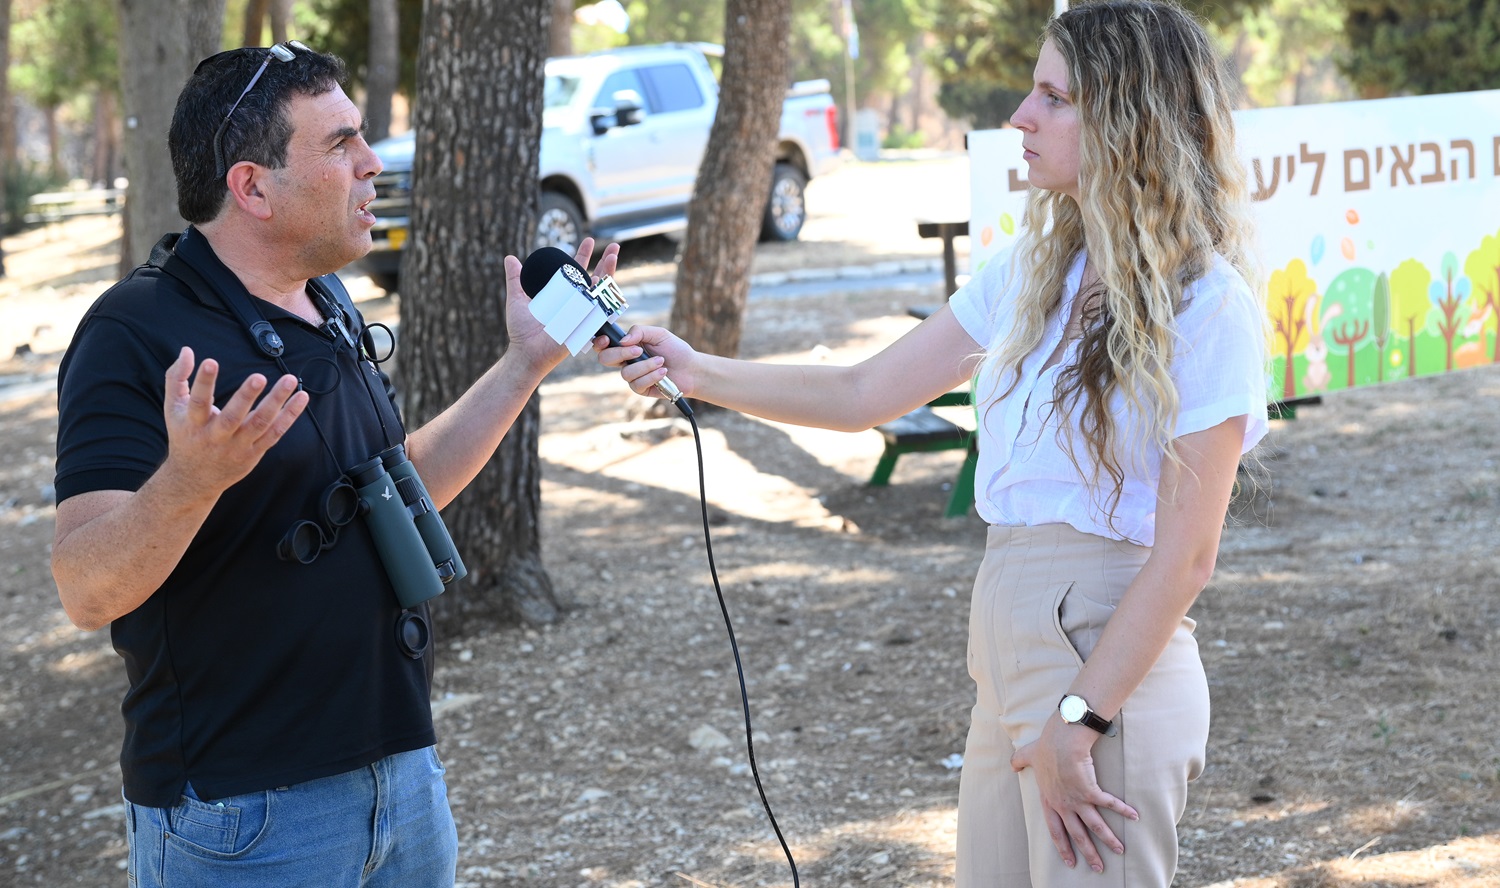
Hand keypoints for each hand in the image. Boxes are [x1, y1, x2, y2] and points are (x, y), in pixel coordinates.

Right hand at [161, 346, 307, 496]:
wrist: (194, 479)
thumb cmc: (185, 435)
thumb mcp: (173, 408)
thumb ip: (176, 378)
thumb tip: (187, 350)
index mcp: (194, 424)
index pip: (198, 402)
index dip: (204, 383)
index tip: (211, 361)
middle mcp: (216, 437)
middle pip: (233, 417)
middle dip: (246, 397)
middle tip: (259, 376)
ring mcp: (237, 446)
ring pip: (260, 424)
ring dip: (277, 402)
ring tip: (290, 379)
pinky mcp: (255, 452)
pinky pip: (275, 433)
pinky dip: (290, 415)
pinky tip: (302, 397)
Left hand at [503, 237, 620, 372]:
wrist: (525, 351)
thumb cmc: (522, 331)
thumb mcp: (517, 299)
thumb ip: (515, 279)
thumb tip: (510, 258)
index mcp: (562, 295)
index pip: (577, 272)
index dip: (584, 256)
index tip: (589, 241)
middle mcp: (575, 303)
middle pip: (595, 278)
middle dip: (606, 261)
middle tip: (615, 246)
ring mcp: (582, 313)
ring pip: (600, 290)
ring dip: (609, 272)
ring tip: (613, 256)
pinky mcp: (584, 324)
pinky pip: (599, 310)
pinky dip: (605, 296)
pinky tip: (608, 281)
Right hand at [593, 324, 698, 400]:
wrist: (691, 369)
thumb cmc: (675, 350)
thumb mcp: (659, 334)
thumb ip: (639, 331)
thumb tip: (623, 340)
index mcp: (628, 346)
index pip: (605, 345)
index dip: (600, 342)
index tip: (607, 339)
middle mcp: (627, 361)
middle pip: (606, 359)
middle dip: (620, 354)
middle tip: (638, 350)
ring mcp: (633, 376)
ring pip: (625, 373)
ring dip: (645, 366)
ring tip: (661, 361)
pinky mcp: (641, 388)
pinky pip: (637, 384)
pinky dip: (651, 376)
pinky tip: (663, 372)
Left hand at [1010, 715, 1138, 872]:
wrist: (1061, 741)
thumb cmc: (1045, 747)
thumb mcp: (1027, 756)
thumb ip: (1019, 762)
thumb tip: (1012, 765)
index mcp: (1049, 801)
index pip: (1056, 830)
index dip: (1063, 847)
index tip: (1070, 861)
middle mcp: (1063, 805)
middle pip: (1077, 835)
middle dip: (1089, 853)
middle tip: (1098, 868)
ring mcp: (1077, 800)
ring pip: (1095, 826)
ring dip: (1109, 840)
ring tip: (1120, 851)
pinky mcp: (1091, 791)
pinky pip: (1110, 804)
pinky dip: (1124, 810)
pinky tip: (1134, 817)